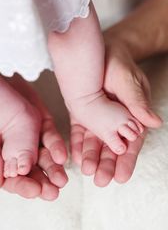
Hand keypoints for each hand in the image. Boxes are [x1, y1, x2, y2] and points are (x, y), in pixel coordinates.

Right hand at [0, 74, 67, 199]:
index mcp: (4, 161)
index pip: (15, 180)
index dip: (24, 187)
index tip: (34, 191)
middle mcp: (21, 154)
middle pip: (34, 173)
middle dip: (44, 184)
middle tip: (52, 192)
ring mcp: (35, 141)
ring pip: (46, 160)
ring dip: (54, 170)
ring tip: (61, 180)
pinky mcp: (46, 127)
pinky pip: (53, 140)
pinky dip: (57, 148)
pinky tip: (60, 157)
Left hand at [70, 35, 160, 185]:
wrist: (102, 49)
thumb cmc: (120, 63)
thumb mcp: (130, 81)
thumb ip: (138, 103)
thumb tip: (154, 123)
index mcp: (130, 116)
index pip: (130, 143)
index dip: (126, 160)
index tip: (121, 177)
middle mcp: (114, 120)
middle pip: (111, 147)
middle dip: (106, 164)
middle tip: (100, 180)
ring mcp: (97, 117)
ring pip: (95, 142)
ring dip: (91, 157)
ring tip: (87, 171)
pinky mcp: (82, 112)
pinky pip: (79, 130)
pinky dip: (77, 143)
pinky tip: (75, 155)